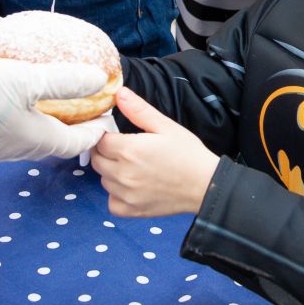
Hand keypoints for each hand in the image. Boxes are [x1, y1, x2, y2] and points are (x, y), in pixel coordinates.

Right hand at [0, 59, 107, 161]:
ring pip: (28, 135)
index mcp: (41, 139)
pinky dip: (15, 114)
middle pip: (53, 140)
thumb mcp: (29, 80)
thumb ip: (64, 79)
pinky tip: (6, 96)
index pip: (78, 142)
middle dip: (69, 127)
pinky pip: (4, 128)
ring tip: (45, 99)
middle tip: (79, 108)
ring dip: (41, 120)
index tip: (104, 119)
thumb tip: (97, 79)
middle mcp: (20, 148)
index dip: (94, 131)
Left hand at [90, 88, 218, 216]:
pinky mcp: (133, 211)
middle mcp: (123, 174)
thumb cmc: (188, 154)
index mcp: (129, 150)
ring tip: (131, 167)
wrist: (206, 185)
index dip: (106, 135)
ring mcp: (127, 194)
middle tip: (124, 149)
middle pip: (97, 160)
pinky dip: (116, 195)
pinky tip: (130, 187)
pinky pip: (111, 203)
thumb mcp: (166, 126)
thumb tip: (119, 94)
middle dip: (105, 152)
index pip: (100, 140)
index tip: (116, 135)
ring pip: (103, 180)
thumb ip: (139, 110)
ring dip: (111, 172)